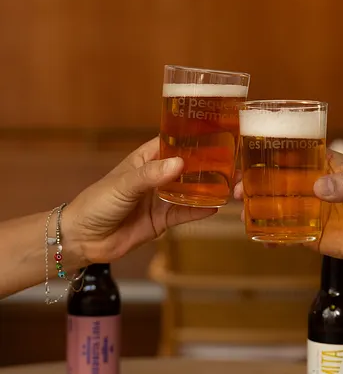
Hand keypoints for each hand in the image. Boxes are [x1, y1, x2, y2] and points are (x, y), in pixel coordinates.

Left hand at [63, 137, 215, 264]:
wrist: (83, 239)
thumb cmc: (97, 203)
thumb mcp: (123, 184)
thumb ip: (151, 175)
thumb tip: (180, 164)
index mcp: (144, 160)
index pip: (170, 143)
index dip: (189, 139)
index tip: (214, 134)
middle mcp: (155, 178)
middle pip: (184, 168)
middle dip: (204, 165)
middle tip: (229, 161)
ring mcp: (159, 200)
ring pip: (188, 191)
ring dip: (205, 189)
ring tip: (228, 183)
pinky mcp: (161, 221)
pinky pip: (183, 214)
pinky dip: (198, 211)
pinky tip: (215, 206)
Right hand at [234, 150, 342, 267]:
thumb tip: (320, 187)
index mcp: (325, 166)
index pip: (294, 153)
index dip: (270, 152)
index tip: (249, 155)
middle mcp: (311, 185)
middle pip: (277, 180)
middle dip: (254, 182)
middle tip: (237, 189)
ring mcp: (308, 210)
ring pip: (276, 205)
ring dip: (257, 207)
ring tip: (241, 212)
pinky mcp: (308, 233)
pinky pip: (284, 233)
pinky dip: (271, 235)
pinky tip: (260, 238)